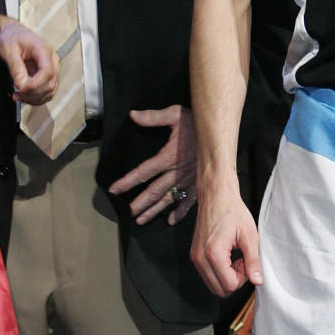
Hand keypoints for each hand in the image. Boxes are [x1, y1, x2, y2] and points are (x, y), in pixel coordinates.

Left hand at [0, 19, 58, 104]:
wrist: (12, 35)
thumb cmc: (11, 38)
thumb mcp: (9, 49)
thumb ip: (16, 67)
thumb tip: (21, 84)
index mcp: (44, 50)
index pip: (48, 72)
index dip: (35, 84)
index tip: (21, 88)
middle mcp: (52, 60)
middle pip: (50, 84)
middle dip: (32, 93)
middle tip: (16, 93)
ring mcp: (51, 69)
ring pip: (50, 92)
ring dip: (34, 98)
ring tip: (17, 96)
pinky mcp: (47, 77)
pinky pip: (46, 93)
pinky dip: (35, 98)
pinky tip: (23, 96)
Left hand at [107, 105, 197, 225]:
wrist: (220, 133)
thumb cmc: (197, 123)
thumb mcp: (174, 114)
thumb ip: (153, 117)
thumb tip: (133, 115)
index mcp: (168, 157)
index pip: (143, 172)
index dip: (127, 182)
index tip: (114, 190)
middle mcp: (177, 172)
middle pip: (154, 191)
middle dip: (139, 203)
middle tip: (127, 212)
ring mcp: (188, 180)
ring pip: (168, 199)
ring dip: (154, 210)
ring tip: (141, 220)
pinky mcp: (199, 183)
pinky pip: (188, 201)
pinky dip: (180, 212)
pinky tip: (171, 220)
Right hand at [192, 185, 262, 296]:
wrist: (216, 196)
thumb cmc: (232, 211)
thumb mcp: (249, 236)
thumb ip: (253, 261)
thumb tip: (257, 280)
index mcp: (213, 253)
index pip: (230, 285)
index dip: (242, 277)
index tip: (246, 261)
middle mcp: (200, 258)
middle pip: (219, 290)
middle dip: (234, 280)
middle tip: (241, 261)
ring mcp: (195, 257)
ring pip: (213, 285)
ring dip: (226, 277)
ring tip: (234, 258)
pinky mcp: (194, 255)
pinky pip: (208, 276)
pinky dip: (219, 272)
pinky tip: (226, 257)